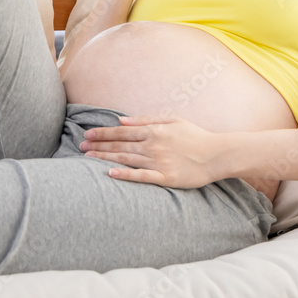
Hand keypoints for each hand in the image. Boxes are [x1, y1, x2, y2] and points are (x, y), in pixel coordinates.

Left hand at [80, 115, 221, 187]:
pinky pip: (141, 176)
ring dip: (105, 157)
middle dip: (98, 145)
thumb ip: (146, 119)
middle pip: (120, 145)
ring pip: (125, 159)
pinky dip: (125, 174)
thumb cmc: (196, 136)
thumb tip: (122, 120)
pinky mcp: (165, 178)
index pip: (122, 132)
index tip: (88, 134)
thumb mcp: (173, 120)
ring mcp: (158, 162)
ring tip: (88, 157)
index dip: (103, 133)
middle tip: (80, 146)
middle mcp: (153, 145)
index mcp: (154, 131)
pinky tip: (110, 173)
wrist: (217, 154)